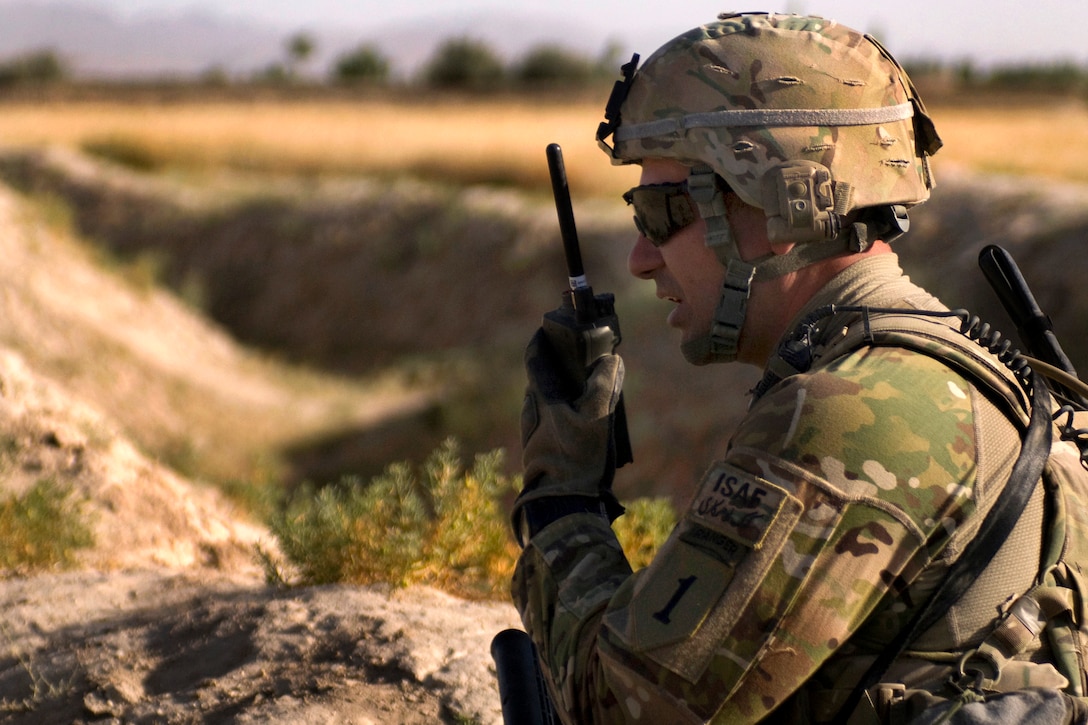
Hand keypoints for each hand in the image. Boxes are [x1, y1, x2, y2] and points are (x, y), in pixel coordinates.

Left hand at [513, 327, 625, 543]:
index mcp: (540, 398)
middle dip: (560, 366)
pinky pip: (550, 421)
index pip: (535, 358)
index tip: (553, 326)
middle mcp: (531, 411)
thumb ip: (604, 385)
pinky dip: (563, 412)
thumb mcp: (597, 418)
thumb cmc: (576, 458)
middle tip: (582, 359)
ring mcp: (532, 431)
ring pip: (547, 401)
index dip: (543, 339)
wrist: (560, 505)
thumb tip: (611, 360)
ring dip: (563, 391)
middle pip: (543, 379)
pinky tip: (582, 423)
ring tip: (588, 392)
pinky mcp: (538, 450)